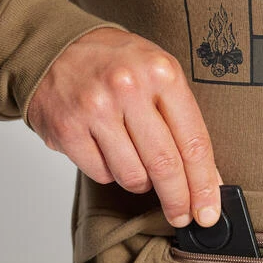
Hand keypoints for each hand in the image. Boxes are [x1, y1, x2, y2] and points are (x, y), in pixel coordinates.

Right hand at [26, 27, 221, 227]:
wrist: (53, 46)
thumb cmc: (114, 63)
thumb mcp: (157, 73)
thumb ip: (184, 121)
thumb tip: (208, 179)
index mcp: (161, 73)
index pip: (193, 142)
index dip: (204, 184)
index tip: (209, 211)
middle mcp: (128, 88)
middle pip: (165, 165)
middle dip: (178, 200)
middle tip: (183, 216)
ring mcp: (95, 109)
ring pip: (133, 176)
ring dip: (140, 182)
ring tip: (136, 162)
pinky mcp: (67, 129)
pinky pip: (102, 174)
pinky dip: (109, 172)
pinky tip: (106, 151)